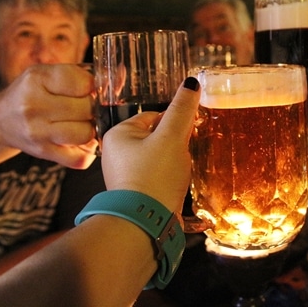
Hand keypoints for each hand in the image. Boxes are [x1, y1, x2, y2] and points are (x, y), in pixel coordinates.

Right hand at [0, 64, 96, 168]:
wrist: (2, 120)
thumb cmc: (33, 92)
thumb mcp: (50, 74)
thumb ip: (85, 74)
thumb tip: (121, 76)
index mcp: (37, 79)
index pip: (84, 83)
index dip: (94, 86)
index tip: (90, 88)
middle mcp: (34, 106)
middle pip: (87, 109)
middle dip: (94, 107)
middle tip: (88, 107)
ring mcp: (38, 132)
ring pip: (86, 134)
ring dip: (91, 129)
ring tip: (84, 123)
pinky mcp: (43, 153)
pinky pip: (79, 158)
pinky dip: (87, 151)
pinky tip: (80, 141)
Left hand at [100, 77, 200, 212]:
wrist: (145, 224)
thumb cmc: (154, 178)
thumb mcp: (172, 138)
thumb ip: (182, 110)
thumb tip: (191, 82)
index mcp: (118, 134)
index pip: (154, 115)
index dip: (175, 123)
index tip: (189, 132)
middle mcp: (116, 153)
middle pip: (156, 137)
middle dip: (176, 144)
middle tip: (185, 155)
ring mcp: (125, 174)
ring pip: (158, 157)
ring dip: (174, 162)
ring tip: (181, 172)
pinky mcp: (136, 192)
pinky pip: (156, 176)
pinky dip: (169, 178)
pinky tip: (177, 185)